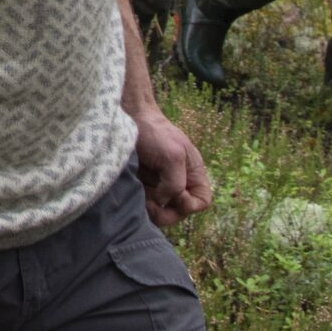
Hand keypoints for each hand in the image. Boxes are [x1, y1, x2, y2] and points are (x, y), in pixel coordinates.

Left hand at [131, 106, 214, 227]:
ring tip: (140, 195)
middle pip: (179, 212)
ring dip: (151, 209)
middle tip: (150, 203)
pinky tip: (133, 191)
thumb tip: (164, 202)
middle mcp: (178, 182)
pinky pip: (145, 204)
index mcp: (193, 174)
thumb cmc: (155, 133)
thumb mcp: (172, 156)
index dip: (190, 205)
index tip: (177, 194)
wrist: (129, 118)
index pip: (202, 202)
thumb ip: (175, 183)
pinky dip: (140, 203)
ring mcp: (159, 186)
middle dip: (166, 212)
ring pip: (160, 212)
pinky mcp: (143, 186)